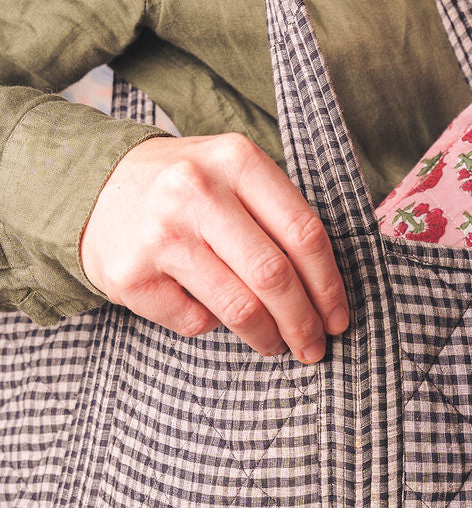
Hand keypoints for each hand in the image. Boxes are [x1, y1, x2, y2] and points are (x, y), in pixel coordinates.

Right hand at [80, 133, 348, 358]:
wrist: (96, 187)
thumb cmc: (187, 191)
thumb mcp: (234, 176)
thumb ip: (280, 218)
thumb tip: (327, 294)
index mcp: (235, 160)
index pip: (304, 233)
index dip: (329, 286)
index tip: (338, 319)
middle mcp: (196, 190)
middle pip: (274, 275)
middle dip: (304, 322)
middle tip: (314, 347)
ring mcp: (160, 233)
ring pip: (239, 307)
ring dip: (268, 338)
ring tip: (277, 345)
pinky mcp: (131, 275)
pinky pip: (195, 321)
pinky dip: (212, 326)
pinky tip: (209, 312)